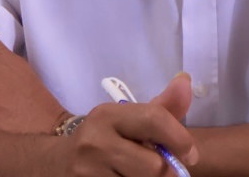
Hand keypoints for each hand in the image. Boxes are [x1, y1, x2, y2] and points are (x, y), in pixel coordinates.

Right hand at [64, 73, 199, 176]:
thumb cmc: (104, 141)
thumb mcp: (127, 122)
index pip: (154, 119)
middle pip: (156, 166)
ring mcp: (89, 170)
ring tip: (134, 173)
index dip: (181, 139)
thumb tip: (186, 80)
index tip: (189, 154)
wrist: (59, 163)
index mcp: (107, 115)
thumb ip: (161, 108)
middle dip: (163, 171)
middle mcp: (95, 141)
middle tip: (154, 168)